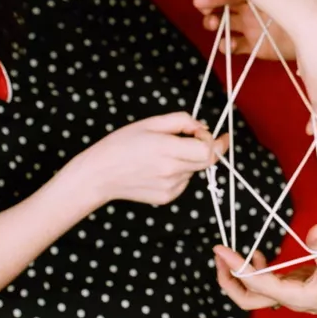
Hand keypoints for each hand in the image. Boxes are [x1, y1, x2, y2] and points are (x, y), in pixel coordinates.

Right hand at [68, 112, 225, 207]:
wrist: (99, 175)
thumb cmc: (120, 145)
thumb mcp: (149, 123)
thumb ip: (181, 121)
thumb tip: (202, 127)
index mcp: (167, 149)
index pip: (207, 150)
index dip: (215, 142)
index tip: (217, 135)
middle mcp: (171, 171)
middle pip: (206, 161)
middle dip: (206, 148)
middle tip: (196, 138)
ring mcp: (170, 187)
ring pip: (194, 170)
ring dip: (188, 159)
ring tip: (163, 153)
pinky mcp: (167, 197)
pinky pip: (184, 181)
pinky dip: (179, 172)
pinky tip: (158, 168)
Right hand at [193, 0, 316, 60]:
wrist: (313, 29)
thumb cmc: (302, 4)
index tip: (201, 0)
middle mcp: (247, 10)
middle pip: (222, 9)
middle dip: (209, 11)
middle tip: (206, 15)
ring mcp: (249, 28)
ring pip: (225, 27)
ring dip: (216, 27)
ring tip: (214, 27)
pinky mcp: (254, 46)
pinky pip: (236, 47)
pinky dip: (229, 47)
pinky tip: (228, 46)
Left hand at [211, 225, 316, 317]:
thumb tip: (314, 229)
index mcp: (296, 297)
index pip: (257, 284)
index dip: (236, 267)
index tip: (221, 250)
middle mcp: (289, 300)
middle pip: (247, 299)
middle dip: (228, 280)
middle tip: (218, 257)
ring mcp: (292, 296)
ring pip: (256, 294)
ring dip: (240, 277)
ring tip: (231, 255)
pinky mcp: (297, 290)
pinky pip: (269, 285)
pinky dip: (258, 271)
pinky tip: (260, 255)